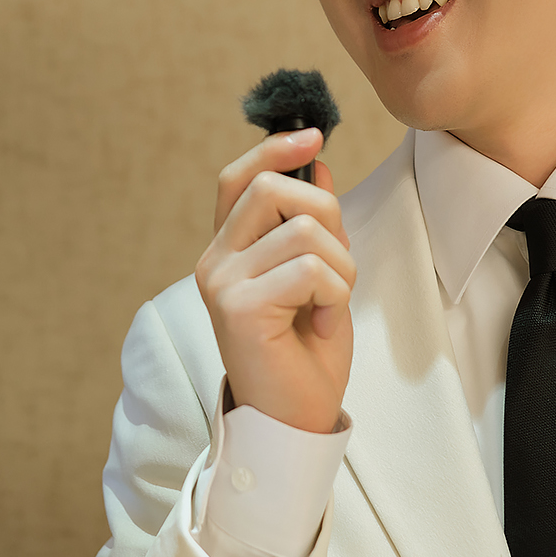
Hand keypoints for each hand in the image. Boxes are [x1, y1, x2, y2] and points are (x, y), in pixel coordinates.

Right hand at [195, 128, 354, 433]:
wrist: (294, 419)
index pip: (239, 178)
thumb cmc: (304, 353)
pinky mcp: (239, 307)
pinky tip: (322, 325)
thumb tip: (319, 166)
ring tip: (331, 306)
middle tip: (337, 267)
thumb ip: (311, 226)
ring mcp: (222, 283)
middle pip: (274, 190)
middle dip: (328, 216)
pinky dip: (334, 294)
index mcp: (229, 250)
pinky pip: (310, 269)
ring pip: (302, 229)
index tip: (315, 137)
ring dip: (340, 267)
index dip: (274, 150)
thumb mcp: (318, 278)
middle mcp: (215, 261)